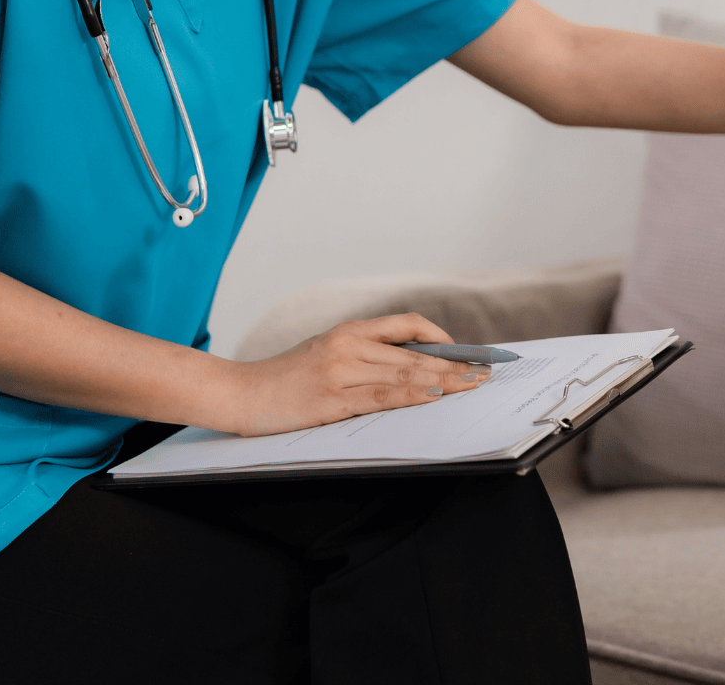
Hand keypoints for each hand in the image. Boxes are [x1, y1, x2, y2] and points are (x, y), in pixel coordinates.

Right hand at [224, 313, 491, 436]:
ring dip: (444, 382)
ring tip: (471, 386)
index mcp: (348, 330)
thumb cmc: (286, 378)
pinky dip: (413, 397)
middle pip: (414, 353)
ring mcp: (341, 372)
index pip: (406, 324)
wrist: (241, 393)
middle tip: (484, 372)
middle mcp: (348, 345)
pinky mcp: (332, 400)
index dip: (439, 336)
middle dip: (454, 364)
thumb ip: (364, 355)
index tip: (462, 351)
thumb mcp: (325, 352)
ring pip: (405, 375)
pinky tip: (434, 398)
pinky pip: (383, 397)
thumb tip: (415, 367)